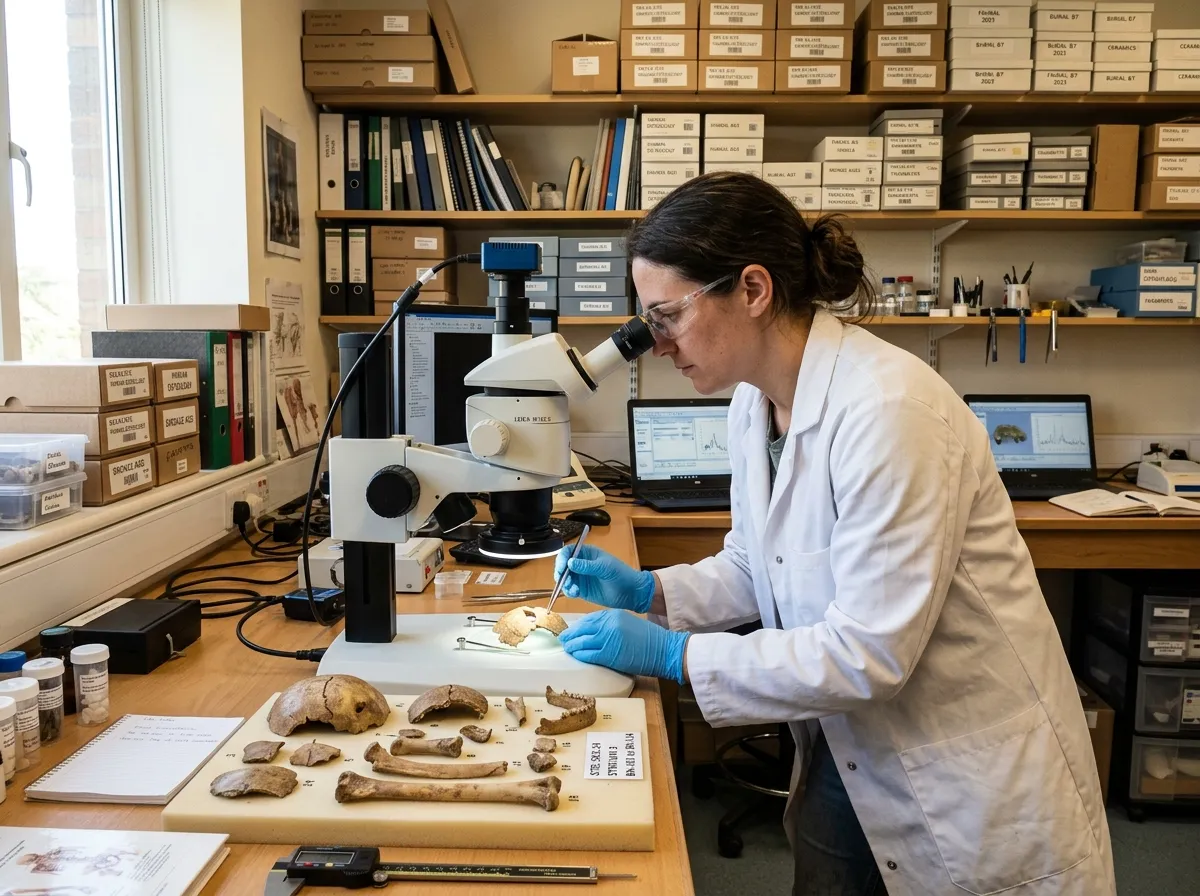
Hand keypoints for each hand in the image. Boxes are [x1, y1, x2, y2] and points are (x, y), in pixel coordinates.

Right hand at [553, 545, 655, 612]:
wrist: (630, 592)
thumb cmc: (620, 574)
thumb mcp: (604, 568)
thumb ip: (587, 566)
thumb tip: (570, 562)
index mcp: (587, 553)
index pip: (568, 551)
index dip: (562, 557)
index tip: (562, 567)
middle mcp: (581, 564)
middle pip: (563, 565)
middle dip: (560, 572)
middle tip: (562, 580)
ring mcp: (580, 577)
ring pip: (564, 578)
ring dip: (564, 583)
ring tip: (573, 589)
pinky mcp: (581, 590)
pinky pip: (569, 589)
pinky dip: (568, 591)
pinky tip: (575, 593)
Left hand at [559, 610, 688, 684]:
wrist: (664, 650)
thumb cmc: (650, 639)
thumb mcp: (629, 623)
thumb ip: (611, 625)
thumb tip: (593, 631)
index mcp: (614, 614)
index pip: (590, 618)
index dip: (578, 625)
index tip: (572, 629)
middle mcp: (609, 624)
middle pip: (583, 629)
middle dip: (571, 634)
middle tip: (563, 638)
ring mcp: (608, 639)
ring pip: (583, 641)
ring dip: (572, 645)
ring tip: (566, 647)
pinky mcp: (609, 654)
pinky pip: (589, 654)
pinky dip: (580, 654)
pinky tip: (575, 654)